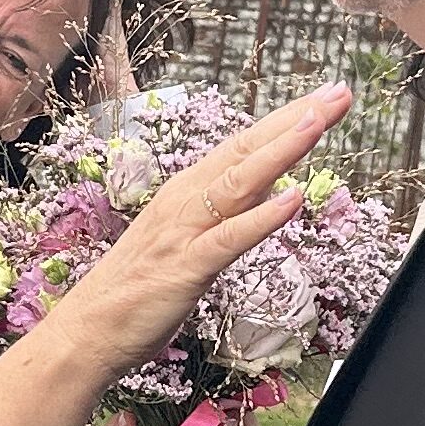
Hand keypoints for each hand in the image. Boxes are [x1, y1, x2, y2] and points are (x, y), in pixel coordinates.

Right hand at [54, 87, 351, 383]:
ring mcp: (185, 232)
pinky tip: (292, 199)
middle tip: (338, 93)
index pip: (244, 147)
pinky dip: (261, 217)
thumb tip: (265, 198)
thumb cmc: (134, 293)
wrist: (86, 332)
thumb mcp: (185, 245)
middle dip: (295, 120)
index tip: (324, 100)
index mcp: (186, 194)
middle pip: (248, 150)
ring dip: (281, 150)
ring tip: (319, 122)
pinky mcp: (186, 267)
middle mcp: (185, 202)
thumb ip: (223, 219)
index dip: (286, 121)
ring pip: (240, 182)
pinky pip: (230, 239)